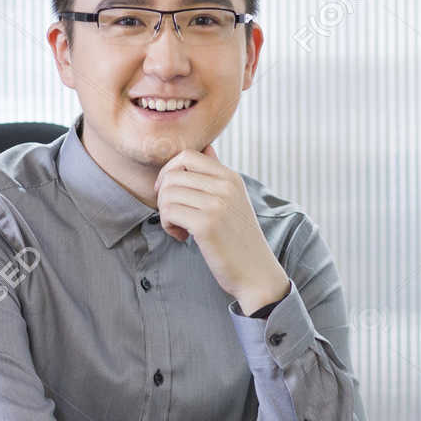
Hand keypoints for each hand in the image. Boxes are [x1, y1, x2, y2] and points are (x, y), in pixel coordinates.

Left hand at [153, 143, 288, 312]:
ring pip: (167, 193)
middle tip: (174, 214)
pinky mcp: (206, 225)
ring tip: (180, 227)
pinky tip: (182, 237)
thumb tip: (206, 147)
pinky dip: (169, 226)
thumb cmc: (239, 238)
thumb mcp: (235, 199)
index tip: (170, 192)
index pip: (187, 155)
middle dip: (164, 195)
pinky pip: (169, 212)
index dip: (169, 171)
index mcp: (231, 177)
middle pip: (173, 174)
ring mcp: (216, 204)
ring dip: (166, 213)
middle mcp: (225, 186)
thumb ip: (218, 174)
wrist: (257, 273)